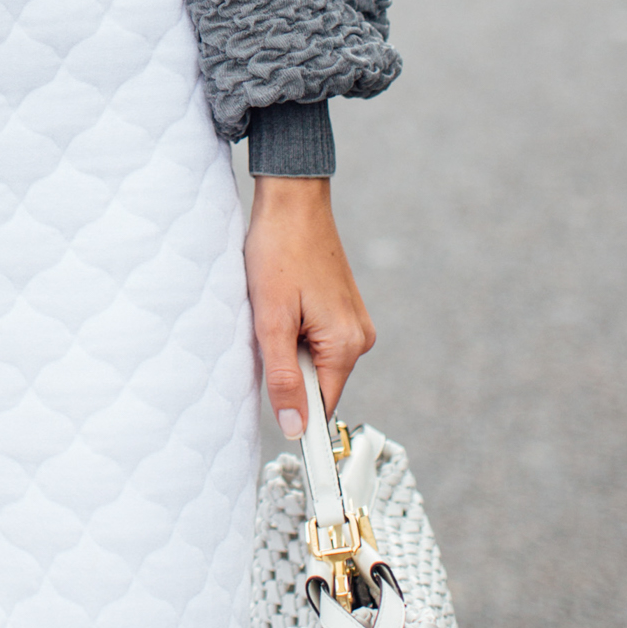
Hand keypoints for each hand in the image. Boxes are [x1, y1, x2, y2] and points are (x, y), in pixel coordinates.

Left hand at [243, 176, 375, 440]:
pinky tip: (283, 301)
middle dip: (286, 368)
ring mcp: (354, 321)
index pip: (322, 405)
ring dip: (288, 345)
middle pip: (316, 381)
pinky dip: (294, 329)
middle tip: (267, 329)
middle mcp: (359, 337)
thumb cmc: (278, 251)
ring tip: (275, 308)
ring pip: (312, 359)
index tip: (276, 420)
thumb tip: (295, 428)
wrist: (292, 199)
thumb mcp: (271, 319)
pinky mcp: (343, 308)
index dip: (297, 414)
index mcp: (347, 345)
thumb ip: (282, 377)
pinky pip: (315, 338)